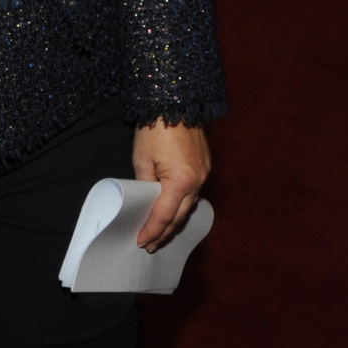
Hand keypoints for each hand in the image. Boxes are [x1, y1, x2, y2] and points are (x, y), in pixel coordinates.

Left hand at [132, 121, 209, 251]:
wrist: (175, 102)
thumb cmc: (156, 128)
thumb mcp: (143, 160)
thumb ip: (145, 185)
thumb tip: (145, 202)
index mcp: (181, 182)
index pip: (164, 216)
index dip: (152, 231)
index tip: (141, 242)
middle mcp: (197, 182)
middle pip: (180, 216)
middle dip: (164, 233)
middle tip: (150, 245)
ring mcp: (204, 174)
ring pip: (189, 206)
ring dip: (175, 220)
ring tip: (160, 232)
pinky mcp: (205, 166)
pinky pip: (194, 193)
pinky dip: (182, 204)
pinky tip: (173, 209)